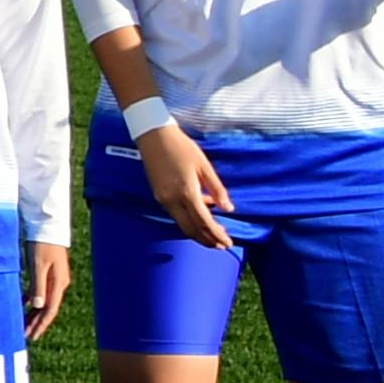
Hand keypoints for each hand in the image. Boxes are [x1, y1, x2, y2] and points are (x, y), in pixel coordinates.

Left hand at [25, 239, 73, 339]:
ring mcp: (54, 279)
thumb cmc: (42, 245)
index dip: (41, 324)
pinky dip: (31, 300)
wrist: (48, 227)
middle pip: (47, 308)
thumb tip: (37, 306)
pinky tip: (22, 306)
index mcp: (58, 283)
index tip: (32, 336)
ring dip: (33, 313)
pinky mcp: (48, 273)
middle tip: (25, 336)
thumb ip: (38, 286)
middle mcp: (59, 284)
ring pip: (43, 301)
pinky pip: (40, 291)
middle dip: (37, 323)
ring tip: (23, 324)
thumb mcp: (38, 266)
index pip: (50, 310)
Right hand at [133, 122, 233, 252]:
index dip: (217, 234)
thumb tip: (229, 208)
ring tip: (212, 236)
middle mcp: (172, 200)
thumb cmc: (183, 148)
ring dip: (197, 233)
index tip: (228, 242)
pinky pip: (175, 214)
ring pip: (182, 224)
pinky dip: (189, 220)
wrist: (154, 137)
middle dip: (207, 239)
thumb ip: (217, 189)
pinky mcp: (158, 196)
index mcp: (187, 193)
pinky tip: (200, 216)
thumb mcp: (205, 167)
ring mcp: (163, 199)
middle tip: (221, 245)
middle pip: (191, 229)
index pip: (204, 222)